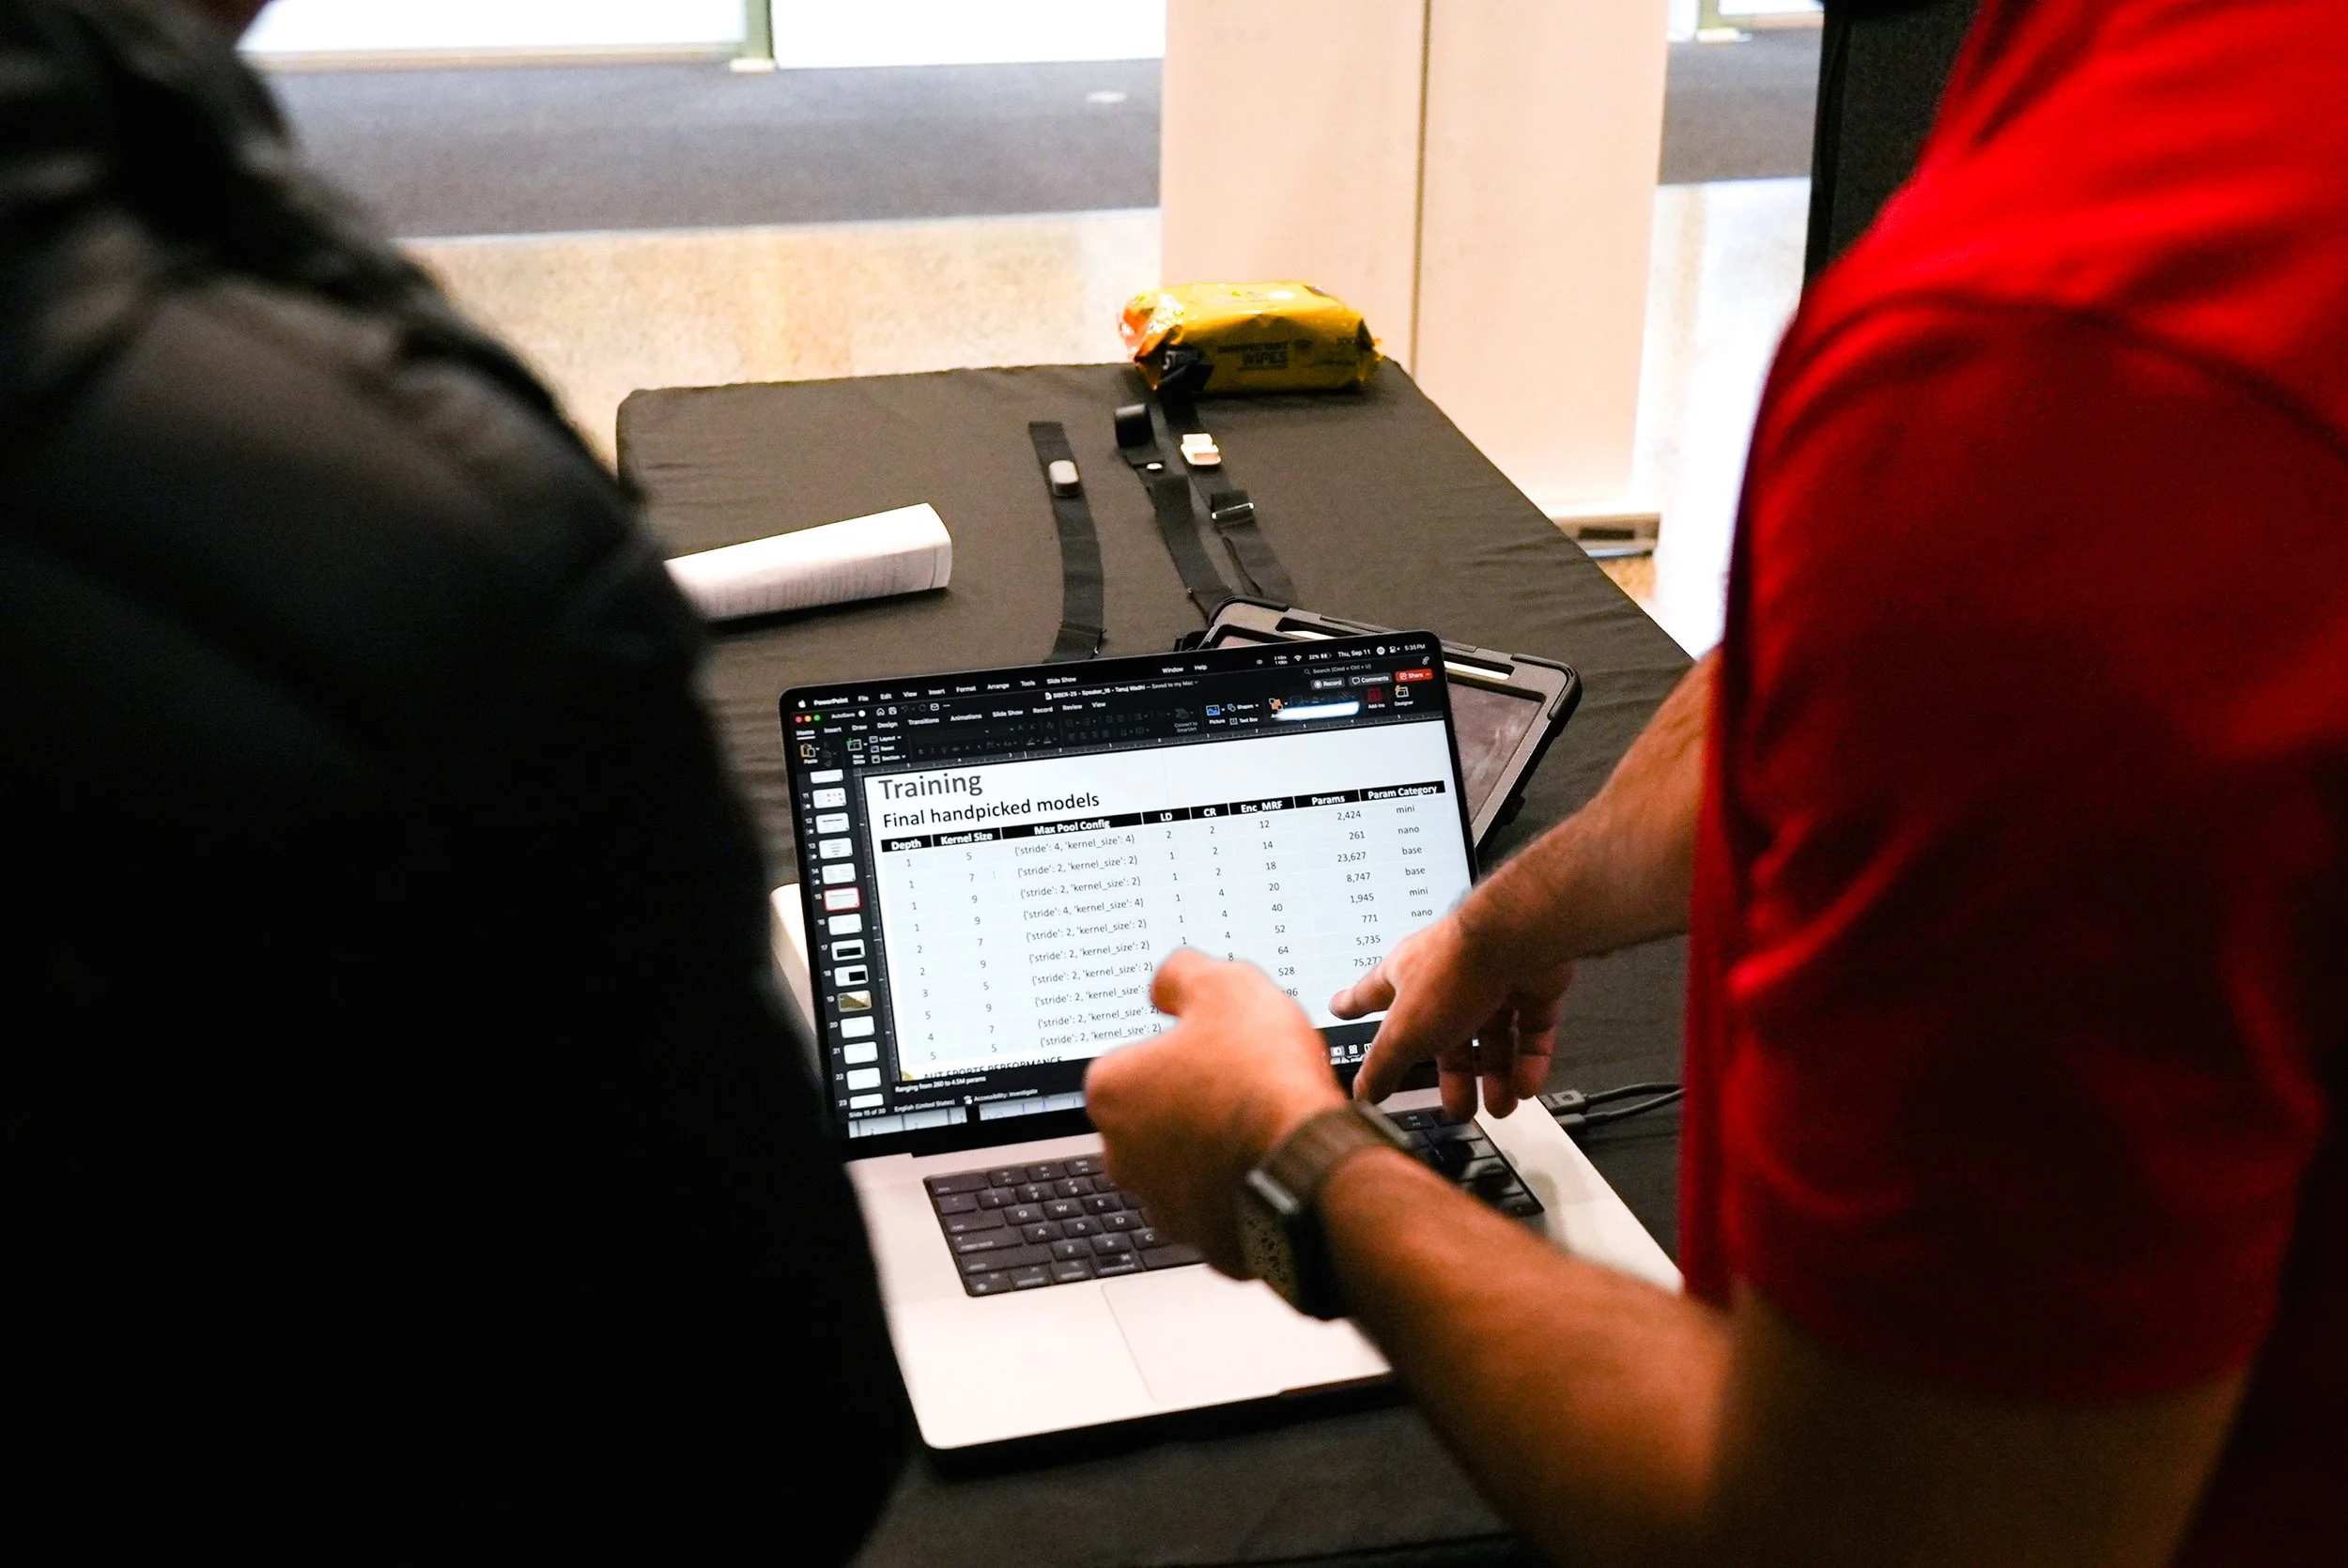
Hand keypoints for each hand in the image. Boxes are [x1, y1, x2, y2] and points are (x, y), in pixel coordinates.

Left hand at [1085, 949, 1345, 1274]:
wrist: (1309, 1171)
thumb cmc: (1264, 1082)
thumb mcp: (1227, 987)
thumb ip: (1183, 975)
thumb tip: (1165, 984)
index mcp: (1111, 1091)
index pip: (1136, 1059)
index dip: (1183, 1048)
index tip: (1219, 1046)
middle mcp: (1121, 1154)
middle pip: (1157, 1113)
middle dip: (1196, 1099)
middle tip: (1246, 1081)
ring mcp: (1161, 1203)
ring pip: (1187, 1161)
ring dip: (1217, 1144)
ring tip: (1266, 1123)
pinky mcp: (1202, 1240)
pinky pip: (1219, 1203)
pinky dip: (1241, 1187)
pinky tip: (1275, 1163)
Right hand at [1332, 911, 1574, 1120]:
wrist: (1517, 940)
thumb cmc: (1456, 968)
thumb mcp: (1404, 1032)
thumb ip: (1383, 1066)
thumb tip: (1363, 1093)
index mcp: (1405, 979)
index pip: (1370, 994)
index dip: (1353, 1005)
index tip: (1339, 1007)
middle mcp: (1447, 979)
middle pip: (1446, 1037)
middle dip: (1453, 1076)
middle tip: (1457, 1105)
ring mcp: (1492, 982)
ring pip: (1492, 1039)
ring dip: (1496, 1077)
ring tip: (1499, 1107)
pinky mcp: (1530, 987)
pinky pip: (1529, 1032)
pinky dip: (1528, 1062)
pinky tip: (1523, 1086)